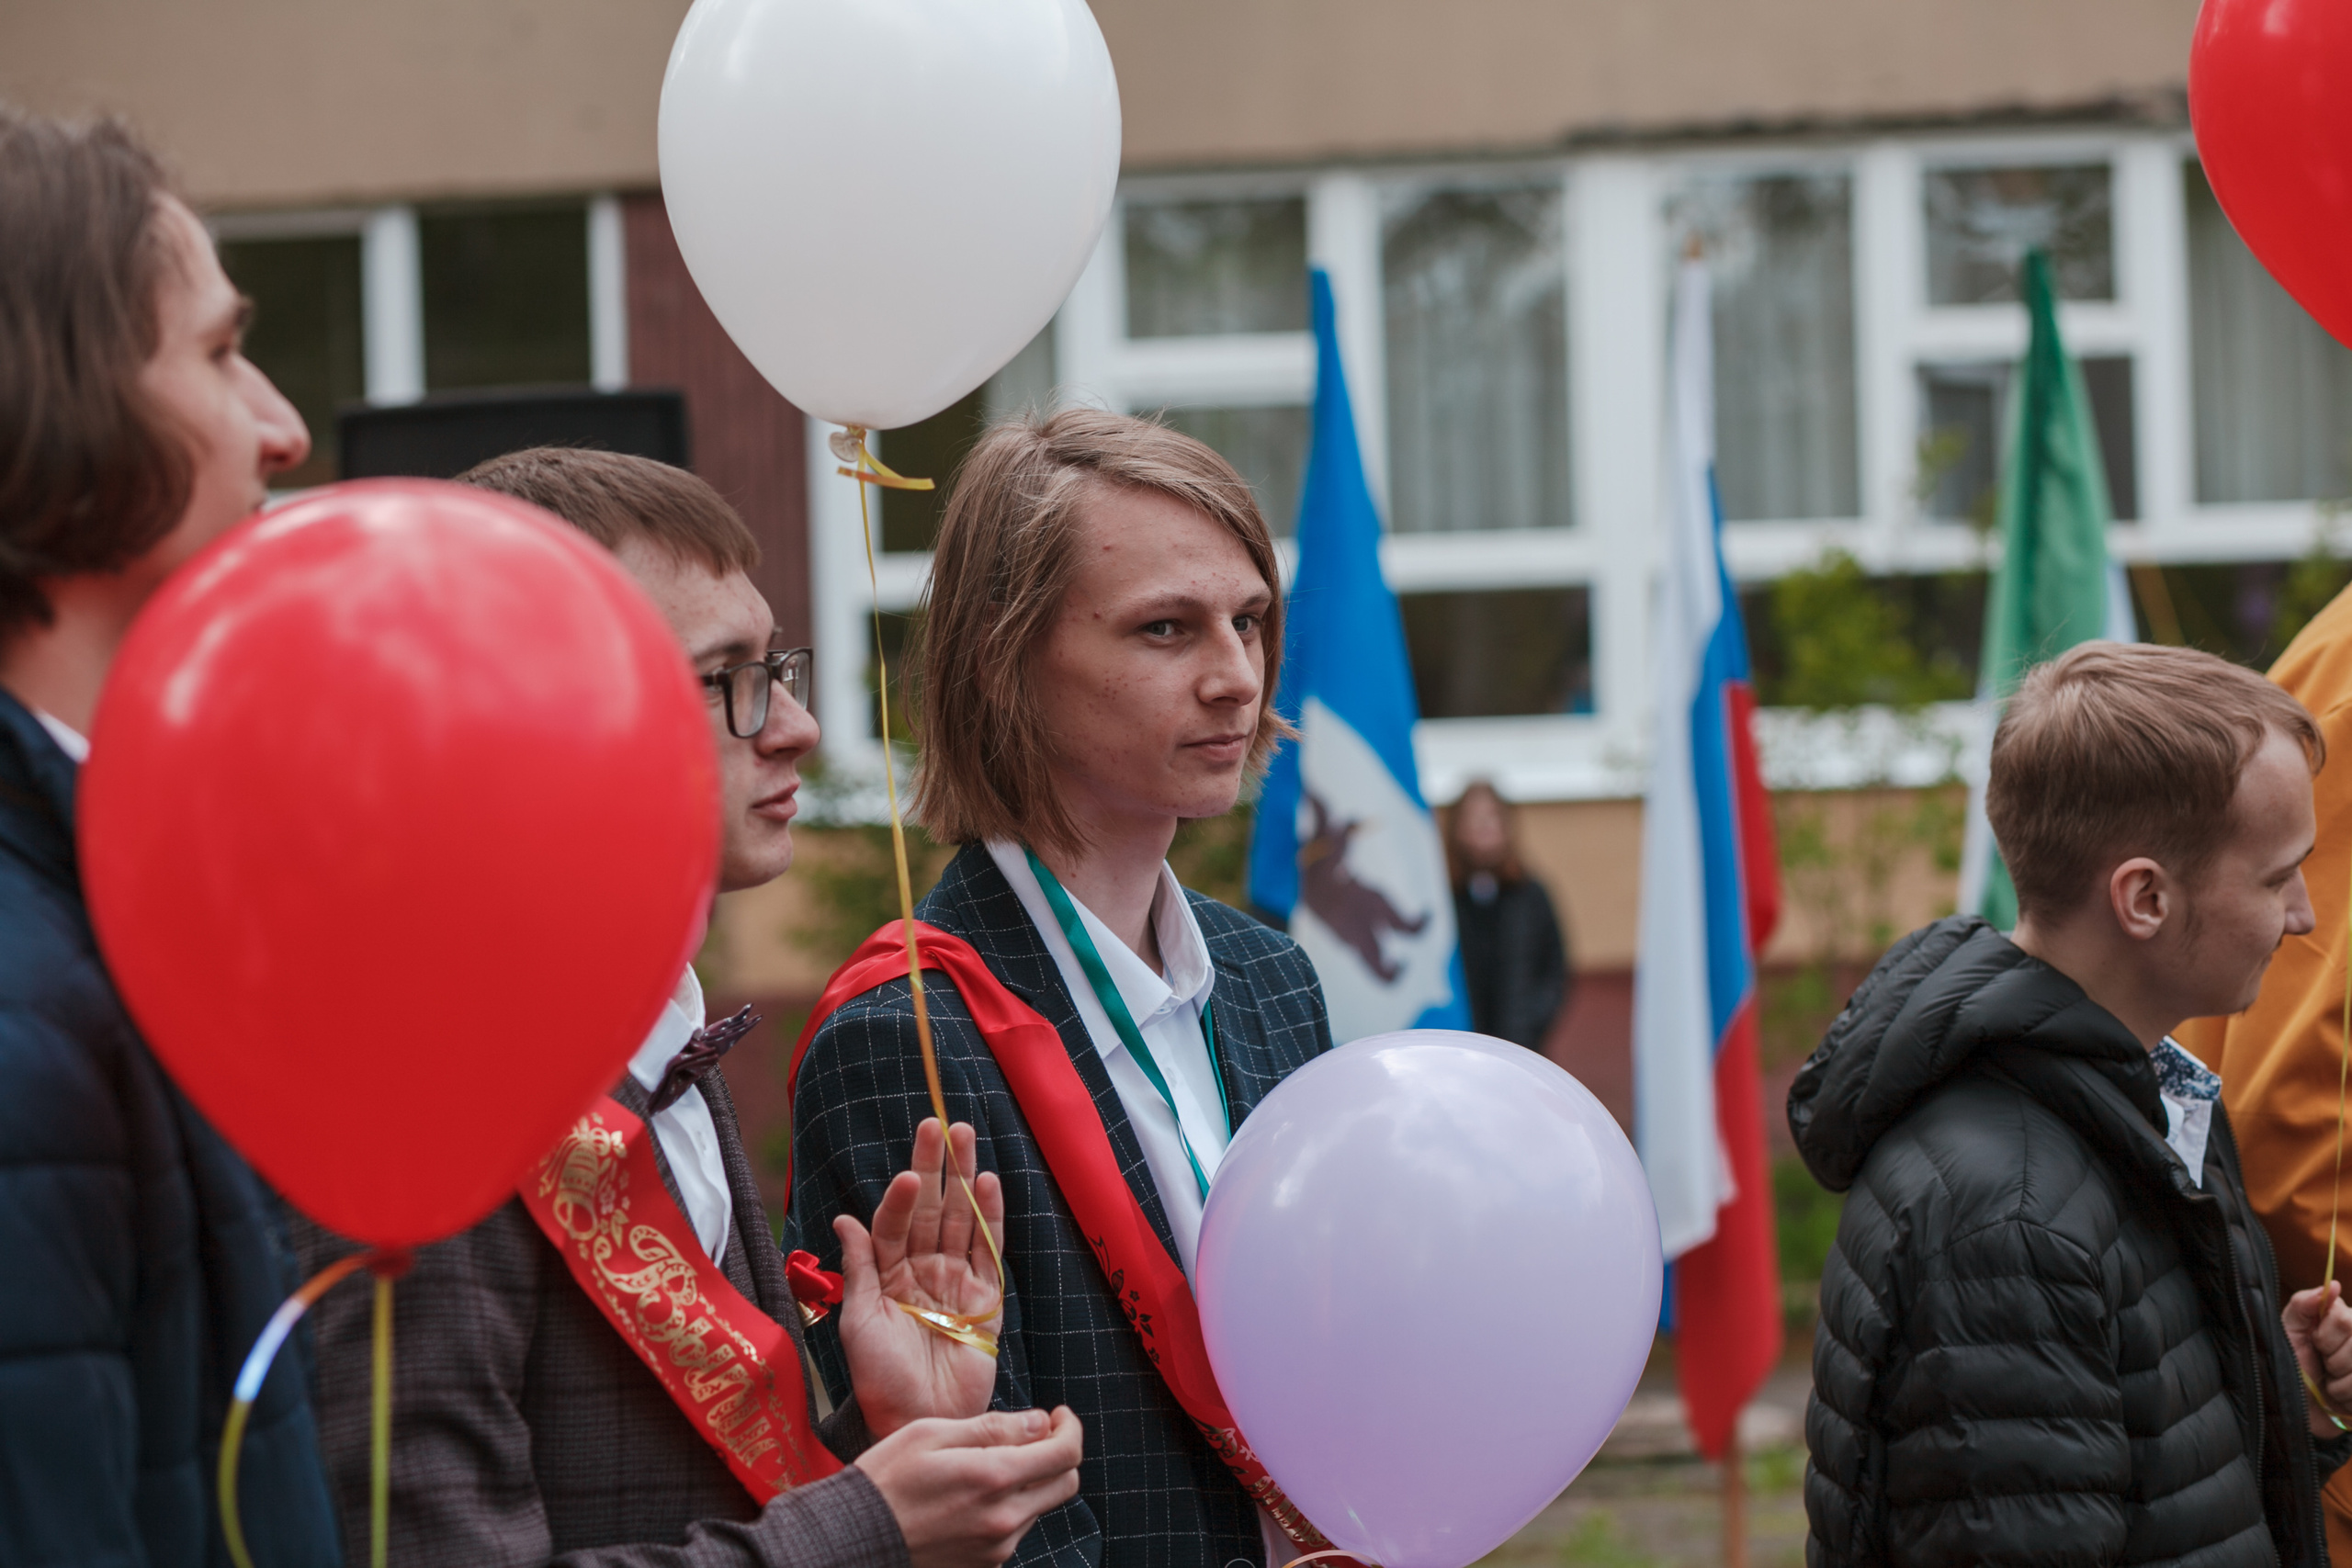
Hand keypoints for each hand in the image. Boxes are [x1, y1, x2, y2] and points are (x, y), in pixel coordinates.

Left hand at [838, 1118, 1006, 1433]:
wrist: (918, 1420)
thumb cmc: (880, 1378)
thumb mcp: (858, 1321)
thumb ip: (859, 1268)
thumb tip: (844, 1219)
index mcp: (889, 1275)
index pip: (896, 1223)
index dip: (902, 1197)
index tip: (909, 1173)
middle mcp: (923, 1271)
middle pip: (932, 1209)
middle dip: (935, 1167)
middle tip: (938, 1124)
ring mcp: (956, 1282)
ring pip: (962, 1220)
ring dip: (964, 1179)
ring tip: (965, 1137)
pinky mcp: (986, 1300)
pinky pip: (989, 1251)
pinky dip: (992, 1218)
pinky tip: (989, 1185)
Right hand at [854, 1407, 1082, 1567]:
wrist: (854, 1537)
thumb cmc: (887, 1478)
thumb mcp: (933, 1433)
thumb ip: (993, 1427)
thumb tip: (1039, 1422)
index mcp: (993, 1478)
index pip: (1064, 1454)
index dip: (1070, 1428)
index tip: (1056, 1414)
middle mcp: (1004, 1518)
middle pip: (1066, 1482)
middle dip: (1060, 1452)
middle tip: (1037, 1433)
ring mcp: (997, 1546)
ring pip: (1042, 1505)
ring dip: (1032, 1480)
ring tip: (991, 1463)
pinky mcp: (986, 1563)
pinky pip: (1017, 1528)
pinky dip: (1012, 1505)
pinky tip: (977, 1493)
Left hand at [2283, 1279, 2351, 1436]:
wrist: (2292, 1408)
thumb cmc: (2288, 1366)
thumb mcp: (2287, 1331)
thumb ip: (2303, 1304)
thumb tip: (2333, 1285)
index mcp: (2346, 1322)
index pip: (2348, 1320)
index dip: (2326, 1337)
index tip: (2314, 1343)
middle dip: (2334, 1361)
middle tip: (2323, 1366)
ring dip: (2341, 1385)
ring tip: (2331, 1385)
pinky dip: (2349, 1401)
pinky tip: (2342, 1401)